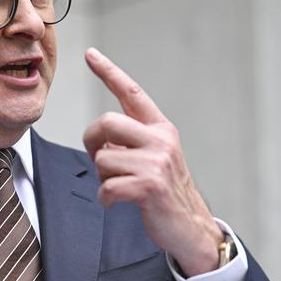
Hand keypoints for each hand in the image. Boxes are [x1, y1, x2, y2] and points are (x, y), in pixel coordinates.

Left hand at [83, 47, 222, 275]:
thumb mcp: (154, 156)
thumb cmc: (164, 190)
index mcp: (160, 128)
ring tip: (121, 186)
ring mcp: (156, 162)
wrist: (191, 227)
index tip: (89, 53)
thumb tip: (100, 137)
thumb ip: (131, 140)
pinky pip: (107, 187)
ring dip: (102, 178)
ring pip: (102, 159)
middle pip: (105, 123)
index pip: (131, 92)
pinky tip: (118, 202)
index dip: (109, 71)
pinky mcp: (150, 186)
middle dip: (91, 142)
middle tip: (98, 159)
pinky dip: (105, 199)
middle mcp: (160, 139)